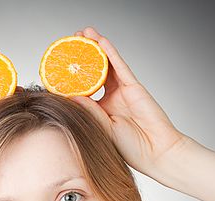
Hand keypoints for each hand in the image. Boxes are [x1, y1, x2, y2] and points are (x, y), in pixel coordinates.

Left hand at [70, 27, 187, 184]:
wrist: (156, 152)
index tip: (58, 69)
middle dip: (82, 58)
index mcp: (100, 114)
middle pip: (94, 74)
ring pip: (106, 66)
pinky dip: (110, 53)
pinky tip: (101, 41)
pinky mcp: (134, 87)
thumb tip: (71, 96)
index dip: (72, 79)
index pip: (83, 92)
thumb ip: (89, 111)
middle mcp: (110, 100)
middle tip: (70, 44)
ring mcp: (122, 92)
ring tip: (82, 34)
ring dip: (95, 49)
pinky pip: (120, 66)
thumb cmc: (131, 149)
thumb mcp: (103, 130)